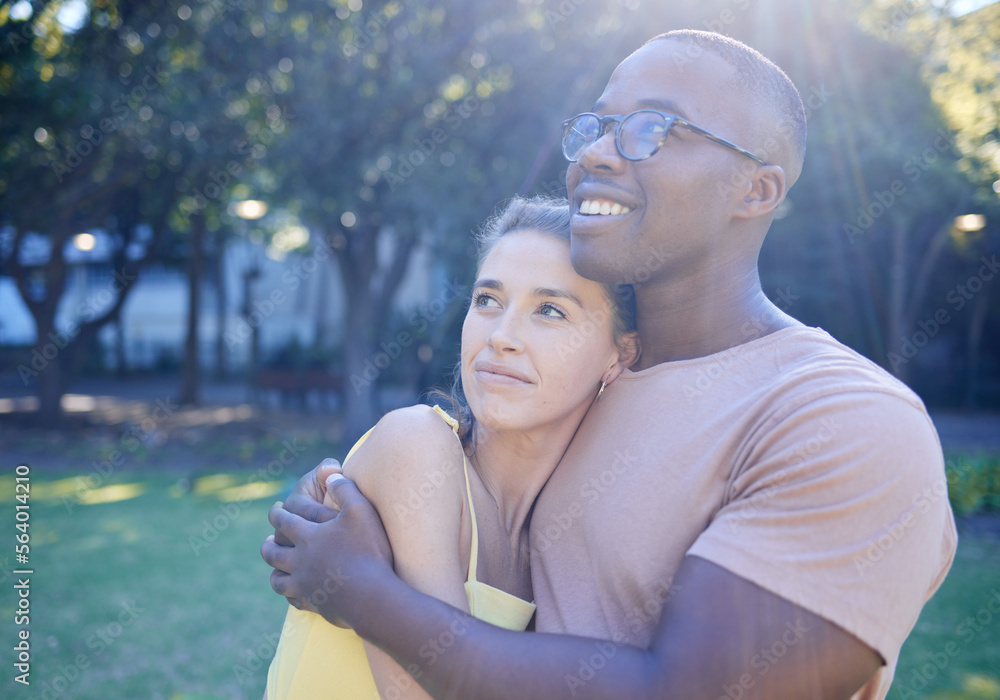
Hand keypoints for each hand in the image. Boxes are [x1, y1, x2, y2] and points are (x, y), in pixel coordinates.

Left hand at [261, 474, 394, 627]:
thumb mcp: (361, 510)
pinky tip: (294, 594)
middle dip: (268, 544)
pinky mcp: (313, 604)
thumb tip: (331, 476)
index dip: (276, 513)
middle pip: (272, 552)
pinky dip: (290, 595)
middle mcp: (299, 561)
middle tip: (267, 540)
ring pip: (277, 579)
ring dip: (274, 571)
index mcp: (307, 536)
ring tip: (275, 568)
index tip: (274, 509)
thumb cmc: (368, 550)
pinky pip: (293, 600)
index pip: (283, 521)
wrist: (371, 596)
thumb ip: (345, 488)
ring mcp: (303, 585)